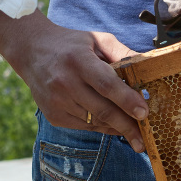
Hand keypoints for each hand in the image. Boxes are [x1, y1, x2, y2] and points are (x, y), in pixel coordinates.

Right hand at [5, 17, 148, 152]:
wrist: (31, 51)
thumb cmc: (71, 44)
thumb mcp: (96, 39)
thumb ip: (122, 52)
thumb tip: (148, 66)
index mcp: (79, 60)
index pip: (106, 84)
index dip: (126, 100)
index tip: (144, 113)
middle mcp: (65, 82)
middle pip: (102, 110)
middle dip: (126, 126)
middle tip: (143, 140)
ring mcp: (57, 101)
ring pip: (94, 121)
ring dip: (114, 127)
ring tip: (131, 131)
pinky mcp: (52, 115)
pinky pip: (83, 126)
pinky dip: (100, 127)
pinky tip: (111, 124)